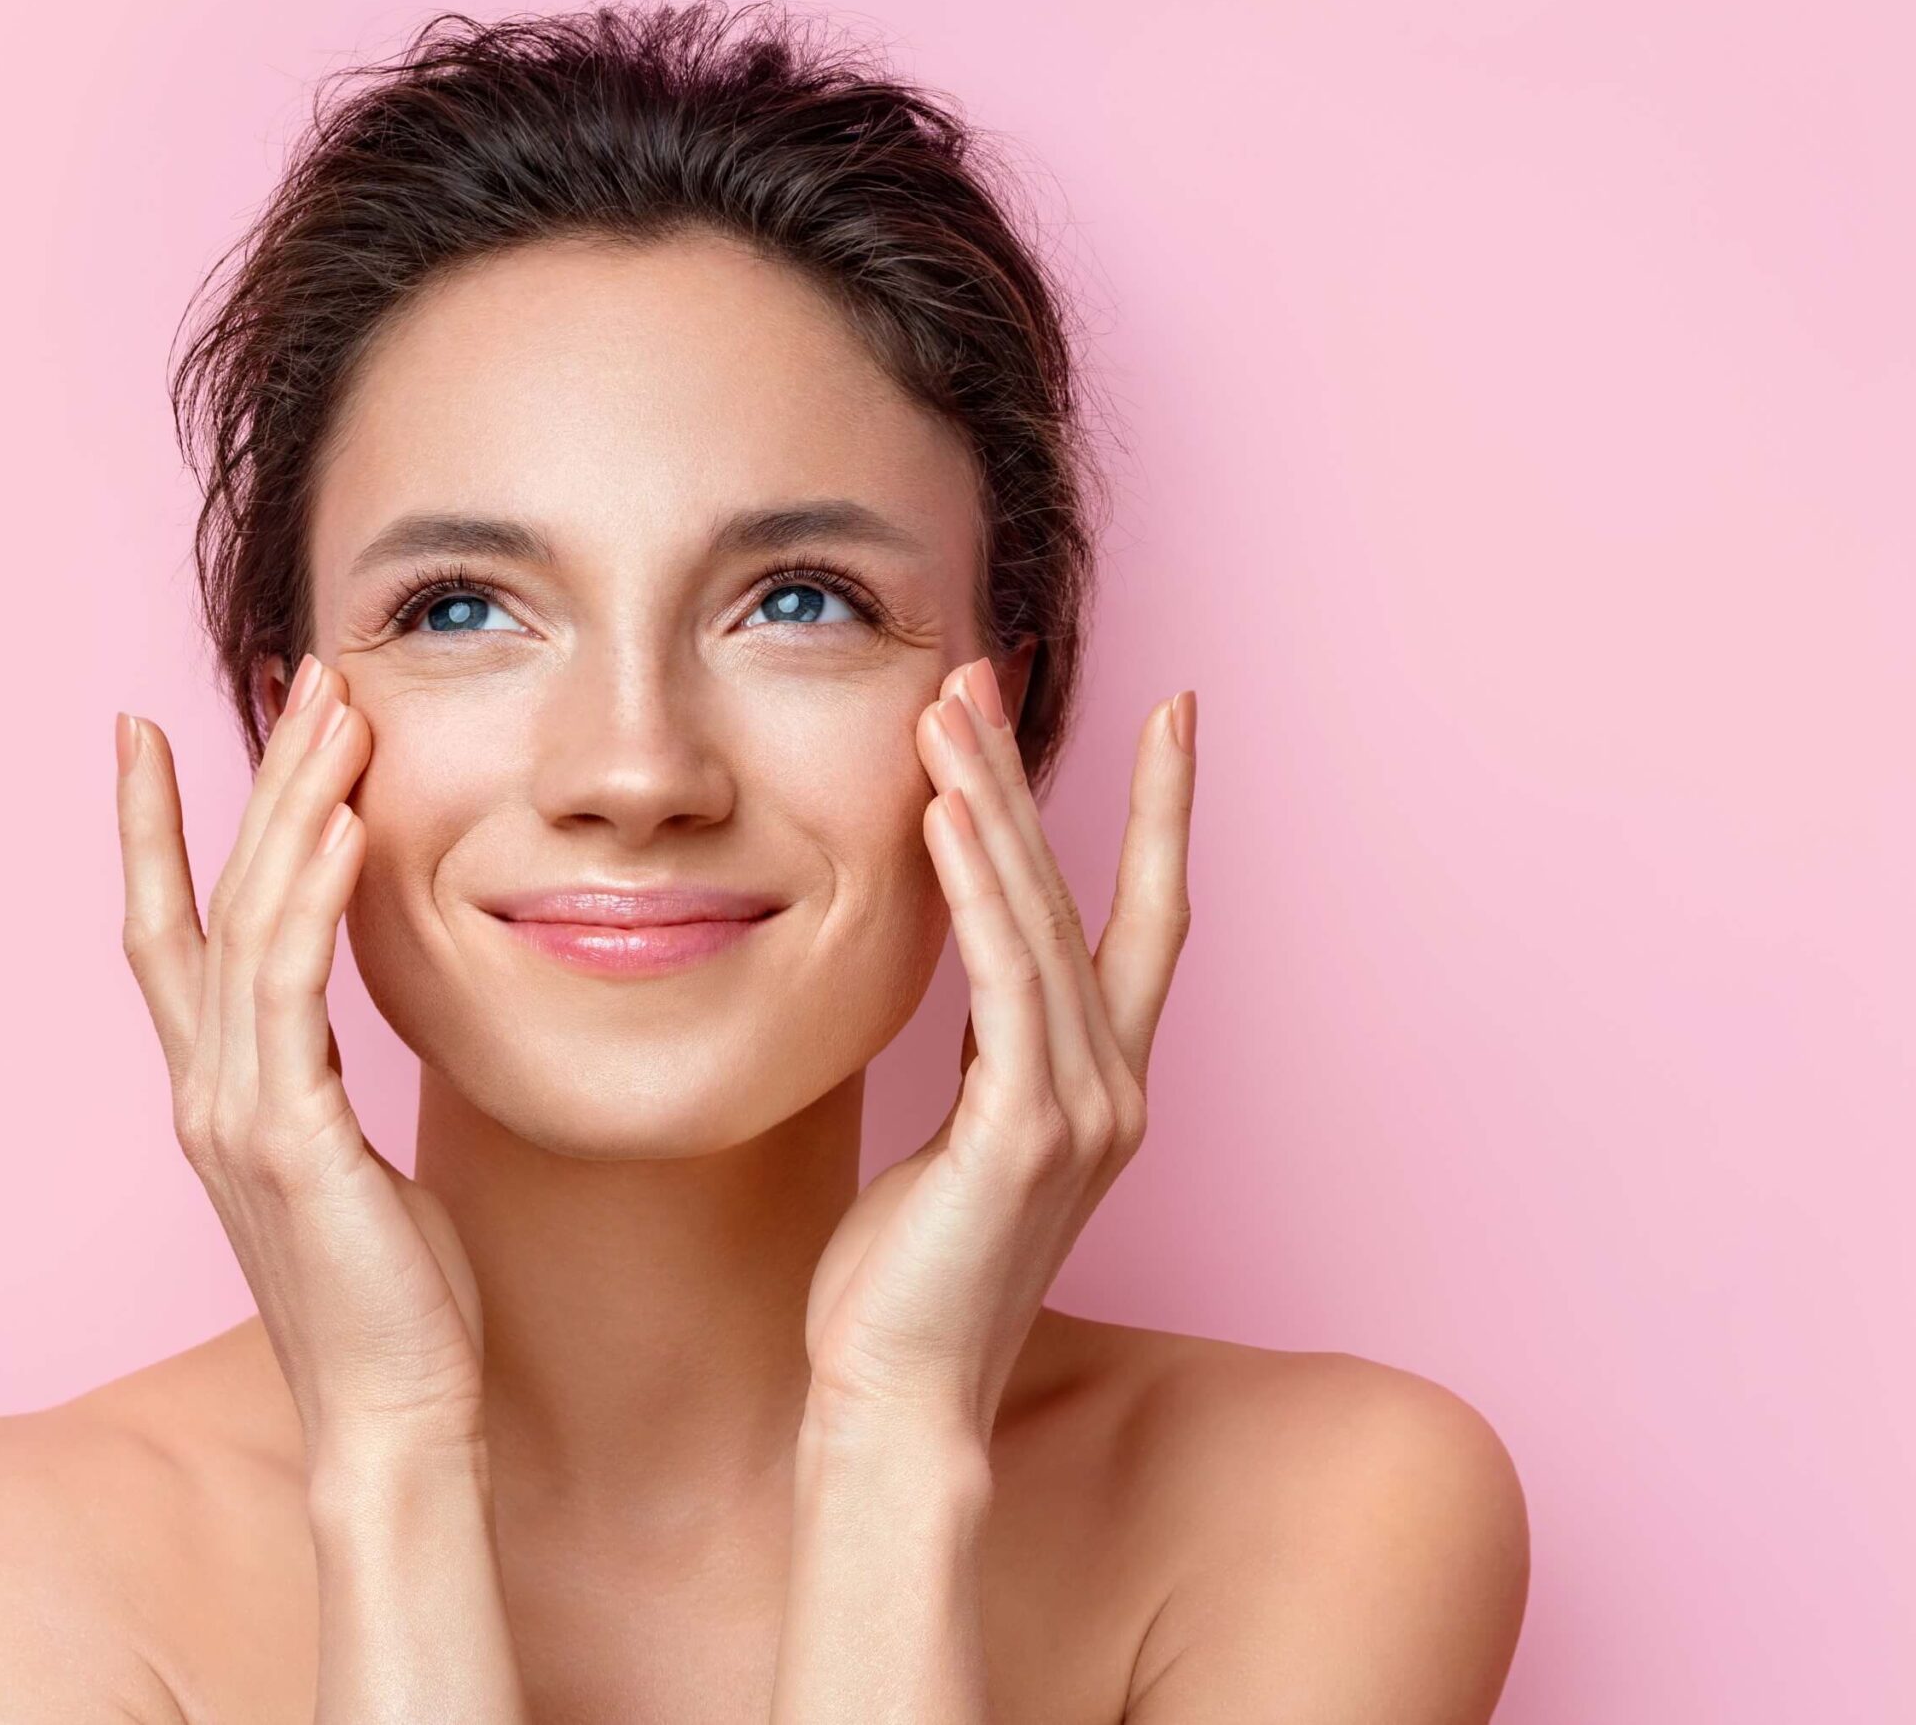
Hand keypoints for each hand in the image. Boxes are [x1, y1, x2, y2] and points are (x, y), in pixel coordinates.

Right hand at [116, 655, 487, 1456]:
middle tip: (297, 675)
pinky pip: (292, 991)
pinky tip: (342, 824)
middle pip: (212, 900)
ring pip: (248, 923)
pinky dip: (312, 899)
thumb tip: (350, 1014)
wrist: (390, 1414)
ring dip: (288, 807)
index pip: (169, 934)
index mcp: (218, 1092)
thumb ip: (328, 1080)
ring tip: (331, 709)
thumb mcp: (353, 1161)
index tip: (148, 736)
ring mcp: (235, 1112)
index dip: (154, 831)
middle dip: (249, 780)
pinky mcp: (289, 1137)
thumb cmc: (392, 1296)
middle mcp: (206, 1089)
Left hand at [803, 660, 1196, 1442]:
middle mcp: (1113, 1088)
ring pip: (1039, 921)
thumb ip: (984, 1054)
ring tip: (946, 709)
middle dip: (1027, 777)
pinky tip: (941, 815)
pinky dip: (976, 891)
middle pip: (1081, 895)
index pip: (1146, 921)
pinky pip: (1002, 984)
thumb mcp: (957, 1140)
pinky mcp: (1023, 1137)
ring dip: (990, 807)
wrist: (898, 1397)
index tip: (1171, 715)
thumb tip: (967, 965)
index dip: (1162, 814)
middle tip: (981, 671)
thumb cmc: (907, 1278)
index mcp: (1103, 1085)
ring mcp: (1079, 1112)